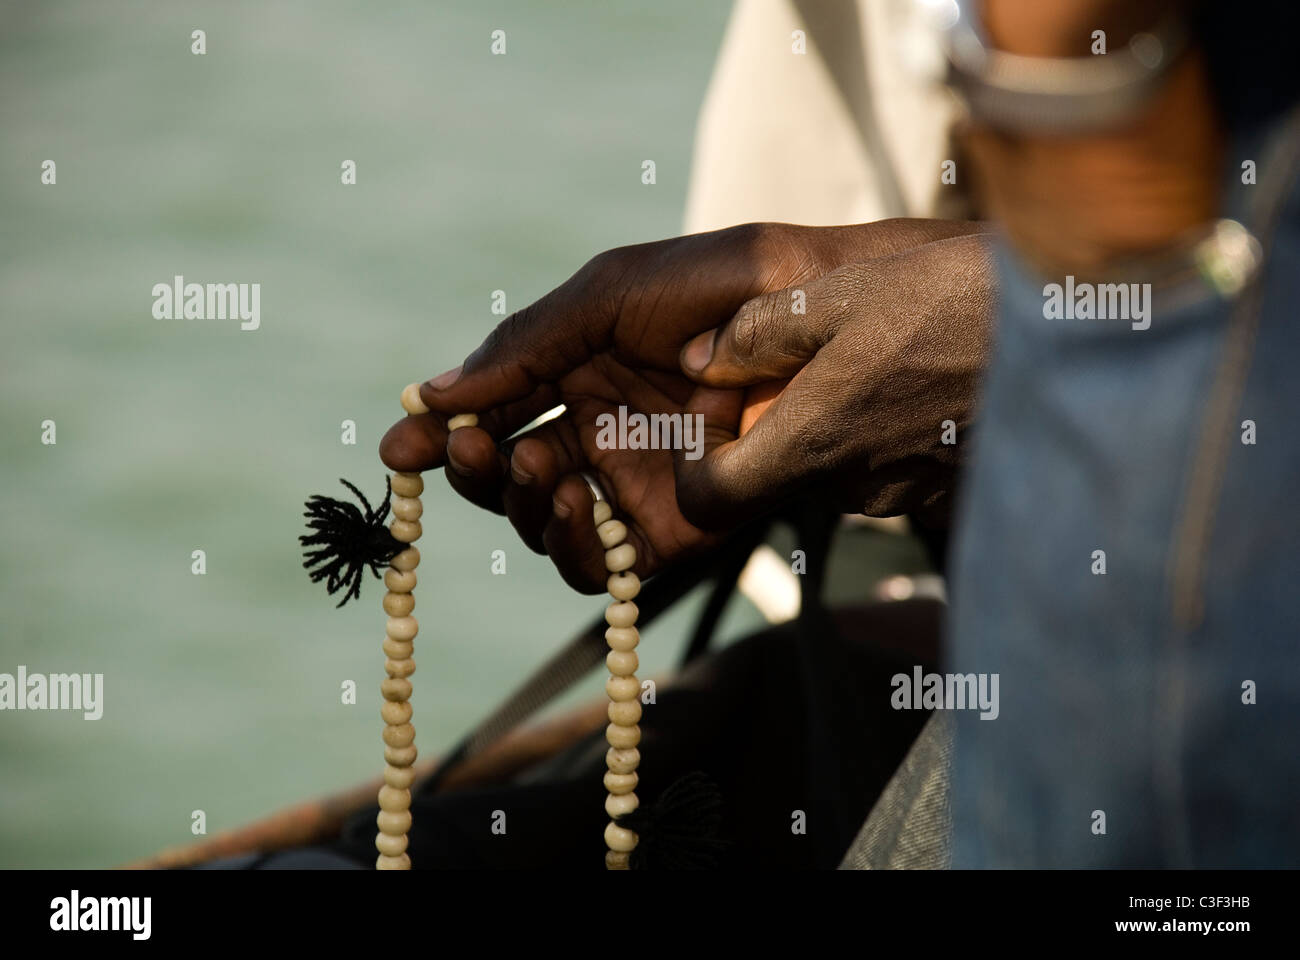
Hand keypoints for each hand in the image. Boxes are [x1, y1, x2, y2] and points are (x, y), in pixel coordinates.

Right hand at [380, 220, 986, 590]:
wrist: (819, 325)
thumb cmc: (721, 289)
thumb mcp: (610, 292)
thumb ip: (526, 343)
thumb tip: (434, 392)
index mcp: (573, 371)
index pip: (489, 411)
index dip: (440, 432)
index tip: (399, 446)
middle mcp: (593, 432)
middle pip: (502, 474)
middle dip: (473, 468)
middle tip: (473, 448)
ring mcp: (628, 485)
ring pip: (538, 521)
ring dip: (517, 501)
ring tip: (536, 465)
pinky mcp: (668, 534)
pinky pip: (595, 566)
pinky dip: (568, 545)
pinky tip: (575, 502)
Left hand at [674, 232, 995, 530]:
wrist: (1077, 326)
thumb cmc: (949, 299)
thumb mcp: (836, 295)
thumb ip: (754, 334)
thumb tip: (697, 362)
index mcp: (812, 443)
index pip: (710, 498)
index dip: (697, 461)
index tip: (715, 412)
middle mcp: (852, 488)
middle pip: (780, 475)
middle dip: (778, 425)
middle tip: (808, 358)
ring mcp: (907, 498)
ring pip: (838, 470)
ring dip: (839, 425)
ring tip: (880, 357)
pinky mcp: (952, 493)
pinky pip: (895, 472)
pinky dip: (891, 436)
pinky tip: (924, 383)